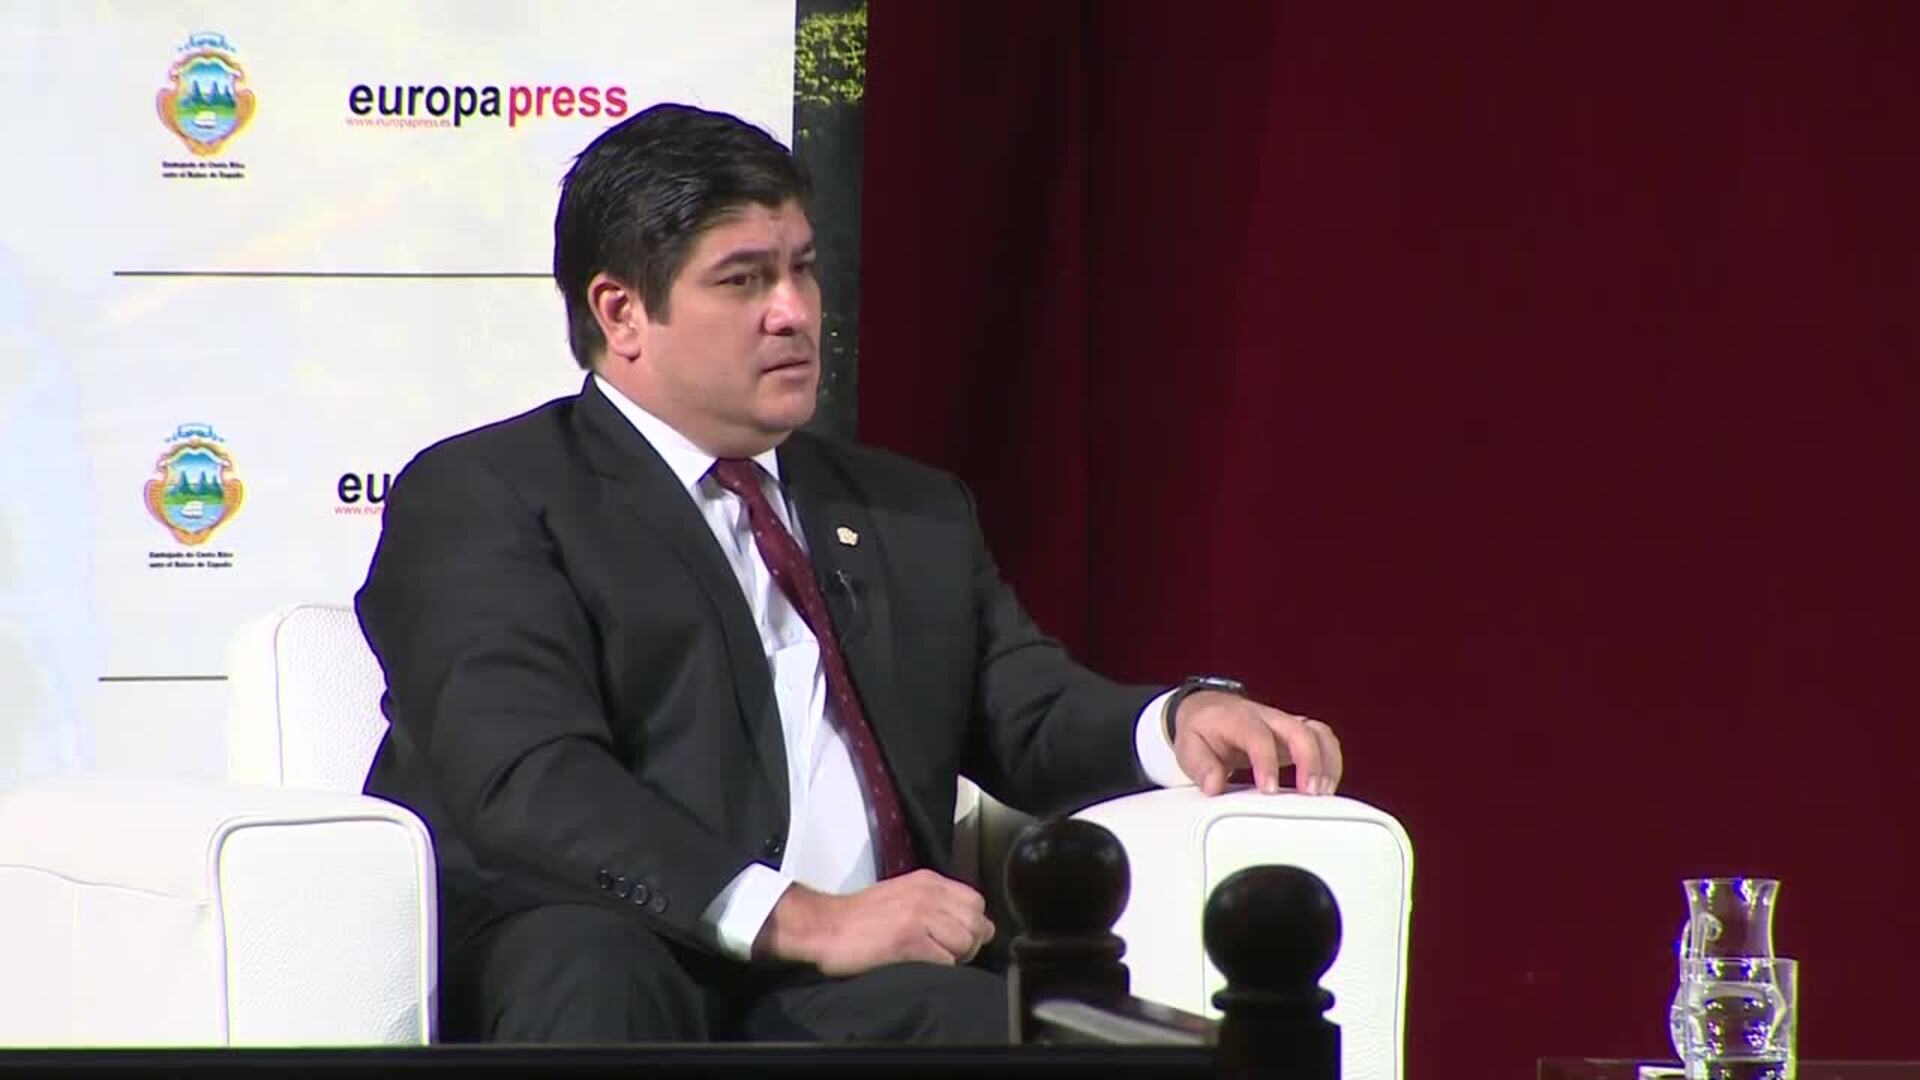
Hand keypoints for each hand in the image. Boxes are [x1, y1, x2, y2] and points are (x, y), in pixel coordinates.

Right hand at [754, 869, 995, 975]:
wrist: (824, 926)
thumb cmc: (859, 917)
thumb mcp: (903, 894)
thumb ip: (934, 902)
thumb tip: (965, 924)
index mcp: (928, 881)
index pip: (976, 902)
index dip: (973, 924)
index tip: (959, 937)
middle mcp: (928, 895)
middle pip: (977, 924)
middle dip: (970, 944)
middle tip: (949, 954)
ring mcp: (919, 917)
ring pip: (966, 943)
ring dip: (955, 958)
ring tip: (933, 960)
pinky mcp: (909, 942)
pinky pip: (946, 961)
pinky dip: (940, 969)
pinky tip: (920, 966)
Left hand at [1171, 691, 1343, 796]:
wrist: (1208, 709)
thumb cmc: (1202, 731)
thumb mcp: (1189, 747)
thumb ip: (1201, 766)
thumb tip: (1214, 785)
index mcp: (1239, 719)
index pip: (1258, 736)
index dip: (1266, 763)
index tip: (1269, 791)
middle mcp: (1267, 718)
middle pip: (1299, 730)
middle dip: (1310, 762)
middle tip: (1310, 794)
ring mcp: (1285, 724)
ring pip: (1318, 733)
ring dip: (1327, 762)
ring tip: (1324, 793)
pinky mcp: (1296, 734)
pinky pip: (1324, 740)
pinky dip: (1332, 762)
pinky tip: (1327, 786)